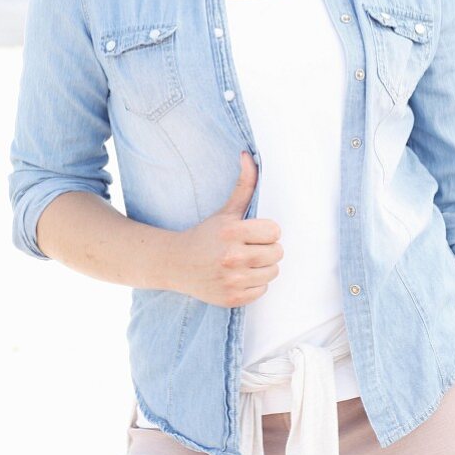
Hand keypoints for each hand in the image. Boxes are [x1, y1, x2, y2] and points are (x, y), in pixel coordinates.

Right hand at [170, 151, 283, 306]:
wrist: (177, 264)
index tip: (253, 233)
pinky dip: (254, 284)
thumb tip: (249, 156)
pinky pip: (262, 290)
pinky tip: (238, 276)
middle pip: (277, 253)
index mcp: (231, 232)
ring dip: (262, 267)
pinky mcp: (232, 298)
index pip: (275, 232)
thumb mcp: (226, 210)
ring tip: (245, 262)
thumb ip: (244, 184)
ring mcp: (232, 280)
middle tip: (248, 248)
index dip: (266, 231)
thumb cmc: (205, 235)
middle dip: (266, 249)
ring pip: (272, 272)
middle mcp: (231, 257)